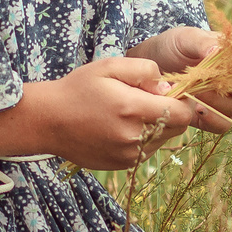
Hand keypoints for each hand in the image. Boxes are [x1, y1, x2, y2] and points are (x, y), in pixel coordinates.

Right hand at [20, 57, 192, 169]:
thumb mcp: (109, 66)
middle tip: (148, 100)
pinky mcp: (123, 165)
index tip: (169, 93)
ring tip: (131, 114)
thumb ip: (145, 70)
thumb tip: (168, 86)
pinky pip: (147, 151)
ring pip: (163, 140)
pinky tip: (122, 127)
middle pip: (177, 128)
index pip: (183, 113)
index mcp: (133, 109)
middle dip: (171, 113)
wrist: (49, 121)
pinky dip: (143, 139)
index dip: (182, 101)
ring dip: (157, 127)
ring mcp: (129, 155)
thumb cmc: (79, 88)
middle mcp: (134, 136)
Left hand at [130, 26, 231, 134]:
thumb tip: (217, 50)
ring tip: (197, 98)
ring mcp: (221, 100)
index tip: (221, 73)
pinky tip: (197, 110)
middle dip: (227, 92)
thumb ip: (203, 43)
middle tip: (204, 87)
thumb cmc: (174, 45)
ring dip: (219, 107)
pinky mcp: (207, 115)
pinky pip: (220, 125)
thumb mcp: (187, 38)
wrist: (152, 61)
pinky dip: (213, 120)